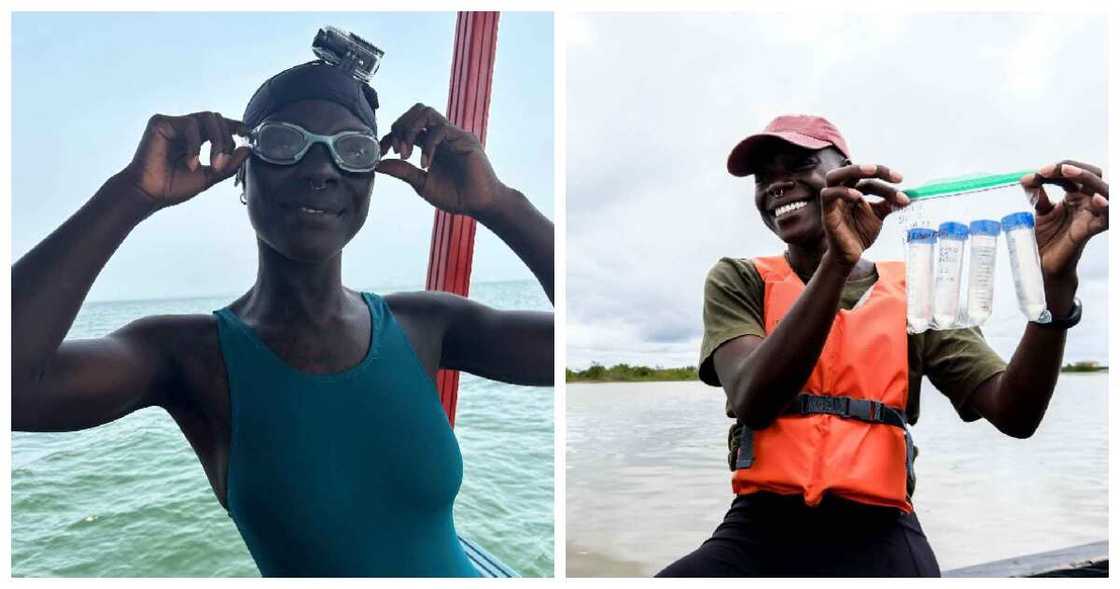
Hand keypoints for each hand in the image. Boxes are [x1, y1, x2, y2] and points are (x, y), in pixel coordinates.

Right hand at [117, 112, 249, 209]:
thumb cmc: (173, 187)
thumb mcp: (209, 176)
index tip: (248, 133)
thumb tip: (248, 149)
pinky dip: (196, 145)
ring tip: (213, 164)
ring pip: (206, 117)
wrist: (149, 194)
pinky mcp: (160, 122)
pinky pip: (189, 124)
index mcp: (194, 138)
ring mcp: (172, 123)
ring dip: (217, 141)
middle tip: (223, 163)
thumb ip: (228, 164)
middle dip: (226, 140)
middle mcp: (183, 128)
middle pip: (216, 119)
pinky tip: (191, 163)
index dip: (234, 125)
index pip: (218, 124)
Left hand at [375, 103, 508, 219]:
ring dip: (410, 129)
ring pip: (426, 112)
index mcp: (431, 144)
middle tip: (398, 150)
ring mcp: (453, 135)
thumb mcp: (422, 184)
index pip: (407, 126)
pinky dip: (427, 146)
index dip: (391, 135)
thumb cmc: (456, 196)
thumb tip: (377, 164)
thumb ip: (403, 171)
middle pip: (416, 111)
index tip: (382, 152)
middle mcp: (442, 135)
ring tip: (407, 153)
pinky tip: (426, 164)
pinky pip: (440, 130)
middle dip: (400, 127)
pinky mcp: (464, 139)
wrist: (480, 205)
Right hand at [820, 163, 908, 266]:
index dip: (887, 179)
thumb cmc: (860, 234)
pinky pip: (828, 195)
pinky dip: (843, 192)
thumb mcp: (879, 216)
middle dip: (872, 169)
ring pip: (833, 176)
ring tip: (872, 171)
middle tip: (893, 175)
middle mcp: (843, 192)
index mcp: (855, 190)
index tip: (902, 182)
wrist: (850, 255)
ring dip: (853, 170)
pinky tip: (858, 197)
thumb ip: (889, 203)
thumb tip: (908, 194)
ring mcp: (833, 201)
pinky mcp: (826, 212)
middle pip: (851, 171)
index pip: (870, 179)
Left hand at [1022, 161, 1108, 282]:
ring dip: (1086, 177)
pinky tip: (1097, 200)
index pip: (1072, 173)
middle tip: (1046, 170)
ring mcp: (1091, 215)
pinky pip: (1105, 218)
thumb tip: (1028, 178)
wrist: (1043, 263)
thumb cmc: (1045, 238)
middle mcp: (1086, 202)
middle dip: (1070, 168)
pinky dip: (1104, 206)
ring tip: (1067, 171)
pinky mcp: (1090, 230)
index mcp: (1075, 195)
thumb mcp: (1040, 212)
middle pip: (1090, 175)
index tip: (1036, 173)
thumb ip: (1036, 194)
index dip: (1056, 169)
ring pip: (1102, 190)